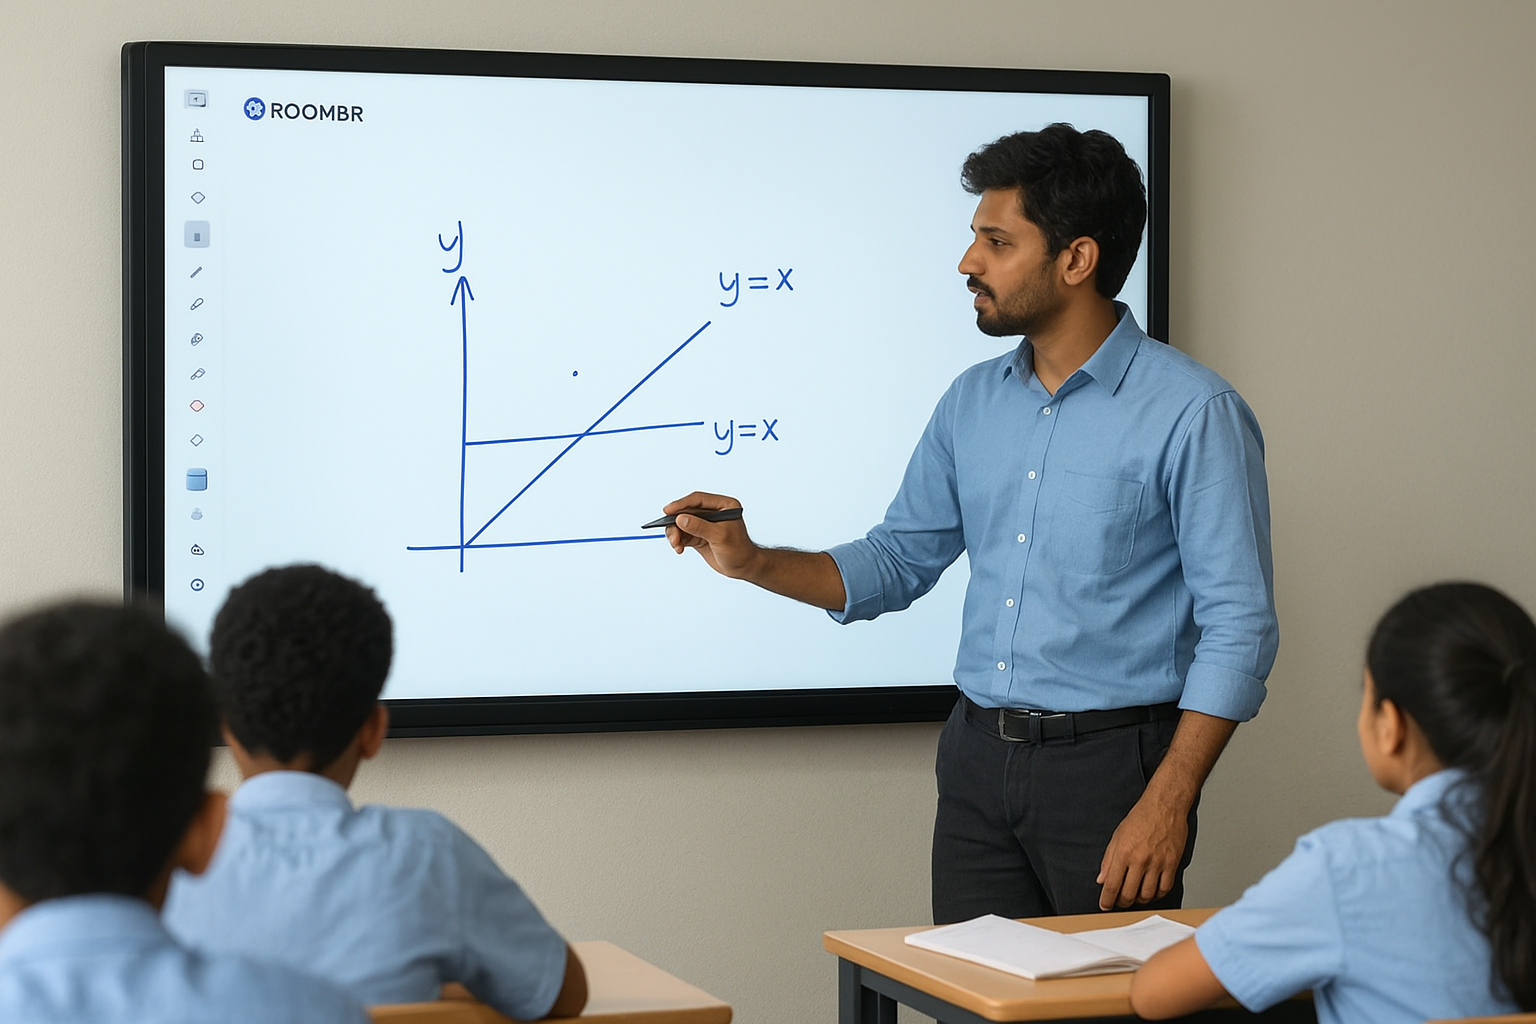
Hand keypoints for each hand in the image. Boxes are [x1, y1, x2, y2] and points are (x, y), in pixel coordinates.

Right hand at [661, 491, 757, 577]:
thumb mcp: (720, 537)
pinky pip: (683, 535)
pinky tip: (679, 548)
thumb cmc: (739, 550)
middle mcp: (713, 512)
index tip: (667, 510)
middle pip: (687, 512)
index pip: (698, 500)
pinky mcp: (699, 535)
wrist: (743, 567)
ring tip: (676, 545)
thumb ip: (700, 527)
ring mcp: (705, 524)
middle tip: (672, 536)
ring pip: (682, 524)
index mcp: (723, 505)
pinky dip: (678, 541)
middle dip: (676, 524)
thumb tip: (680, 519)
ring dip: (675, 534)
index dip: (681, 504)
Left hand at [1096, 791, 1188, 909]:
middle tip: (1119, 902)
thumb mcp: (1117, 835)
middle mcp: (1140, 860)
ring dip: (1139, 900)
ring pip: (1147, 894)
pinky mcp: (1172, 864)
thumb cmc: (1141, 817)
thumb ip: (1108, 859)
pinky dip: (1157, 895)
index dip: (1107, 899)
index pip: (1112, 884)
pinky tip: (1151, 892)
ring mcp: (1158, 863)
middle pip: (1129, 893)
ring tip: (1134, 897)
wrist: (1164, 806)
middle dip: (1121, 902)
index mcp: (1123, 853)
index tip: (1105, 905)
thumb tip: (1102, 878)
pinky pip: (1164, 888)